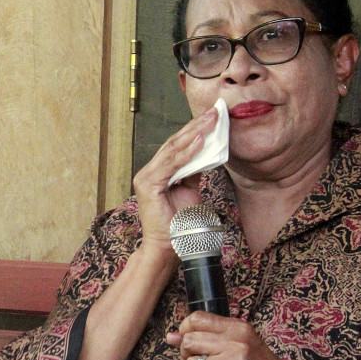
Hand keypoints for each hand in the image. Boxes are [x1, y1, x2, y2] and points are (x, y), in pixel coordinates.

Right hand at [131, 106, 219, 251]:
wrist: (169, 247)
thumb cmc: (179, 223)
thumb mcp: (190, 190)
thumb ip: (193, 171)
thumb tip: (205, 152)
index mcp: (157, 172)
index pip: (177, 146)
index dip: (195, 130)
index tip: (213, 117)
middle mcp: (148, 171)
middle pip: (174, 143)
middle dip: (196, 126)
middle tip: (215, 112)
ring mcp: (145, 177)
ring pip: (173, 151)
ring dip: (194, 134)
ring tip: (211, 120)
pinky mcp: (147, 185)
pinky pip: (171, 165)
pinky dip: (187, 152)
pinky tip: (200, 140)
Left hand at [168, 311, 302, 359]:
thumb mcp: (238, 341)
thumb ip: (206, 335)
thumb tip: (170, 337)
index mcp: (238, 328)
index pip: (197, 319)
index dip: (185, 329)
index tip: (188, 338)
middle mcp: (237, 344)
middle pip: (189, 341)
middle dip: (187, 352)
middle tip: (198, 358)